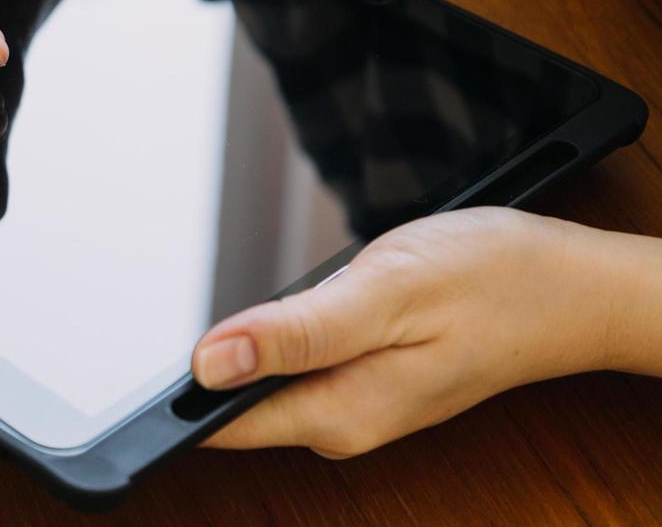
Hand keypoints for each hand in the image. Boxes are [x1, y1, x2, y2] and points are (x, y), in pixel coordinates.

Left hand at [192, 207, 619, 458]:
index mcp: (340, 411)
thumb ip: (297, 332)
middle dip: (197, 362)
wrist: (572, 286)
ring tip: (214, 302)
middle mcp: (344, 421)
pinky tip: (272, 311)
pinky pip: (294, 368)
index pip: (223, 425)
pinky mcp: (366, 379)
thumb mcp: (387, 291)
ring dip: (238, 345)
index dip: (172, 397)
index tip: (132, 365)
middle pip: (234, 406)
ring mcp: (357, 403)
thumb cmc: (495, 280)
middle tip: (162, 314)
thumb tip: (209, 363)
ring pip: (263, 383)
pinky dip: (273, 338)